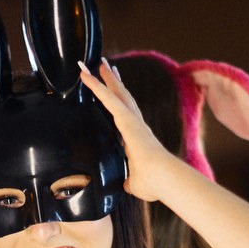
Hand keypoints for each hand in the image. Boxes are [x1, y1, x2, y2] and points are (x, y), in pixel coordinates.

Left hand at [78, 59, 177, 202]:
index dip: (120, 100)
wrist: (162, 178)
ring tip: (96, 61)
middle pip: (122, 96)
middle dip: (113, 80)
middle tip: (105, 65)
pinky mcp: (126, 118)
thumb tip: (127, 186)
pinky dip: (96, 86)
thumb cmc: (154, 182)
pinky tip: (85, 75)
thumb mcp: (137, 183)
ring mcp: (131, 119)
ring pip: (115, 92)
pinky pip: (108, 98)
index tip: (116, 89)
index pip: (126, 114)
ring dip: (104, 77)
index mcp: (137, 137)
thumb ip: (131, 181)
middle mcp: (136, 124)